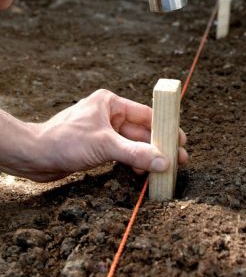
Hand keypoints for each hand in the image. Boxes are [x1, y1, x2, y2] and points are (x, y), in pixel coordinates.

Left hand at [20, 90, 187, 181]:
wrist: (34, 156)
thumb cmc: (64, 140)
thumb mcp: (105, 145)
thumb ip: (135, 153)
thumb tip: (163, 162)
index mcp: (110, 103)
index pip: (145, 114)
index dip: (164, 127)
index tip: (180, 140)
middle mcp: (108, 115)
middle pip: (140, 131)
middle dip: (158, 146)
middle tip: (178, 159)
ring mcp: (103, 132)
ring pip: (132, 144)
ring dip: (146, 156)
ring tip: (163, 170)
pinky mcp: (97, 148)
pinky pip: (122, 154)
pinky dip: (133, 162)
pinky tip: (143, 173)